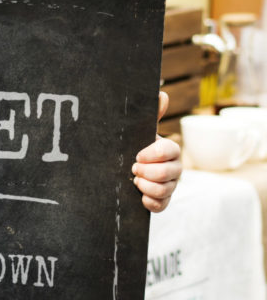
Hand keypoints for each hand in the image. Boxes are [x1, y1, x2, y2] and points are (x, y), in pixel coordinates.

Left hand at [132, 92, 180, 212]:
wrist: (124, 167)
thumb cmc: (135, 146)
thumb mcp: (141, 131)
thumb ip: (152, 115)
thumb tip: (162, 94)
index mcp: (170, 149)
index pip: (169, 150)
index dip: (152, 154)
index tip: (137, 155)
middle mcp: (175, 167)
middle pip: (167, 173)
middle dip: (146, 171)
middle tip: (133, 168)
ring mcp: (171, 185)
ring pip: (164, 190)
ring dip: (145, 186)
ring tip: (134, 180)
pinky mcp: (164, 200)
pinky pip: (161, 206)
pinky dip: (149, 202)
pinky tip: (139, 196)